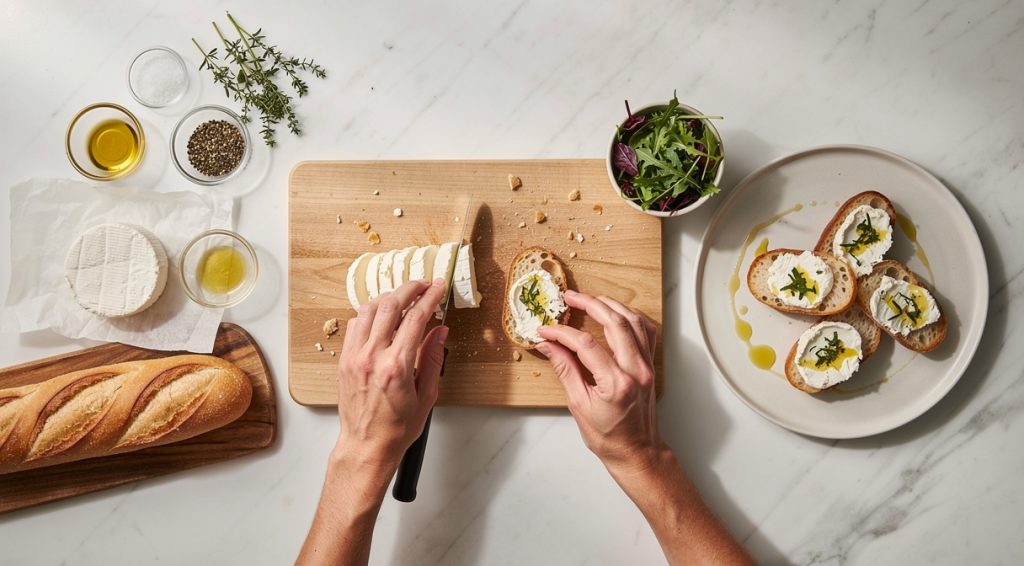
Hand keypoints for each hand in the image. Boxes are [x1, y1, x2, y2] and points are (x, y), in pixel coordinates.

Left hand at [334, 278, 448, 469]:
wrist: (366, 446)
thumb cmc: (396, 428)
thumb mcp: (426, 396)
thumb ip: (433, 359)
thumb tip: (440, 331)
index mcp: (396, 367)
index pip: (415, 319)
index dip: (429, 298)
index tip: (438, 288)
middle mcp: (372, 357)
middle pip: (390, 306)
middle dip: (409, 289)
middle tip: (423, 284)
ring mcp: (354, 357)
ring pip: (369, 309)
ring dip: (388, 297)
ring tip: (403, 297)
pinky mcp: (344, 360)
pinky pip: (355, 324)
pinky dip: (370, 313)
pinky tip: (382, 315)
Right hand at [536, 290, 661, 475]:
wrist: (636, 451)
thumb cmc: (608, 437)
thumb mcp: (579, 405)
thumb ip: (565, 369)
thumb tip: (548, 345)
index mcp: (616, 384)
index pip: (586, 344)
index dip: (563, 333)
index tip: (547, 329)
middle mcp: (636, 371)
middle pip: (615, 323)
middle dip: (590, 304)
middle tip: (570, 298)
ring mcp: (647, 366)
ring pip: (633, 322)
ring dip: (611, 306)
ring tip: (590, 299)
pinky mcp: (651, 365)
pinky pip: (646, 331)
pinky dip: (631, 317)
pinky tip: (617, 313)